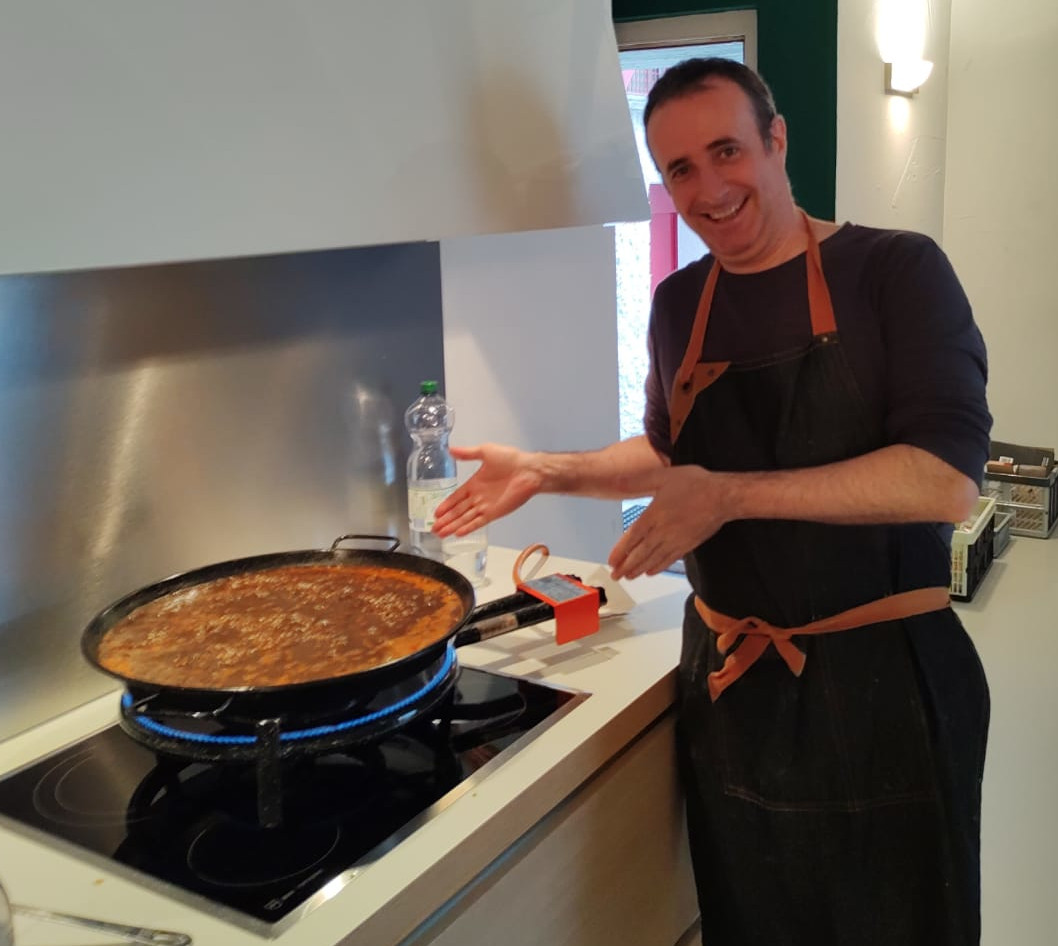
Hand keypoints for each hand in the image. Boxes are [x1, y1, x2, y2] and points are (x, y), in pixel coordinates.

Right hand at [433, 443, 543, 536]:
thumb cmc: (510, 459)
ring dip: (453, 526)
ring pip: (465, 518)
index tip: (436, 513)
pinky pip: (478, 522)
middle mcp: (478, 497)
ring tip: (440, 534)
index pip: (456, 497)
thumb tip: (451, 450)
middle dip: (446, 520)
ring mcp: (486, 506)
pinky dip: (468, 528)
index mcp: (474, 483)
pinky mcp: (495, 513)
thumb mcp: (485, 451)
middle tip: (433, 529)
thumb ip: (468, 453)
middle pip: (458, 511)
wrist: (528, 470)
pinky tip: (458, 534)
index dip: (446, 505)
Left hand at [608, 465, 732, 578]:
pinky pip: (669, 560)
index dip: (620, 552)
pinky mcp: (688, 544)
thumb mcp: (662, 476)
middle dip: (626, 567)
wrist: (722, 496)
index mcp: (654, 515)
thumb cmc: (695, 484)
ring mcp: (676, 540)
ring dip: (639, 570)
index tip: (612, 561)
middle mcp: (663, 531)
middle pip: (640, 554)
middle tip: (615, 575)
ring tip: (629, 577)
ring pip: (653, 559)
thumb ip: (638, 481)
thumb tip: (616, 479)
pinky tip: (651, 571)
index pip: (632, 538)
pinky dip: (658, 567)